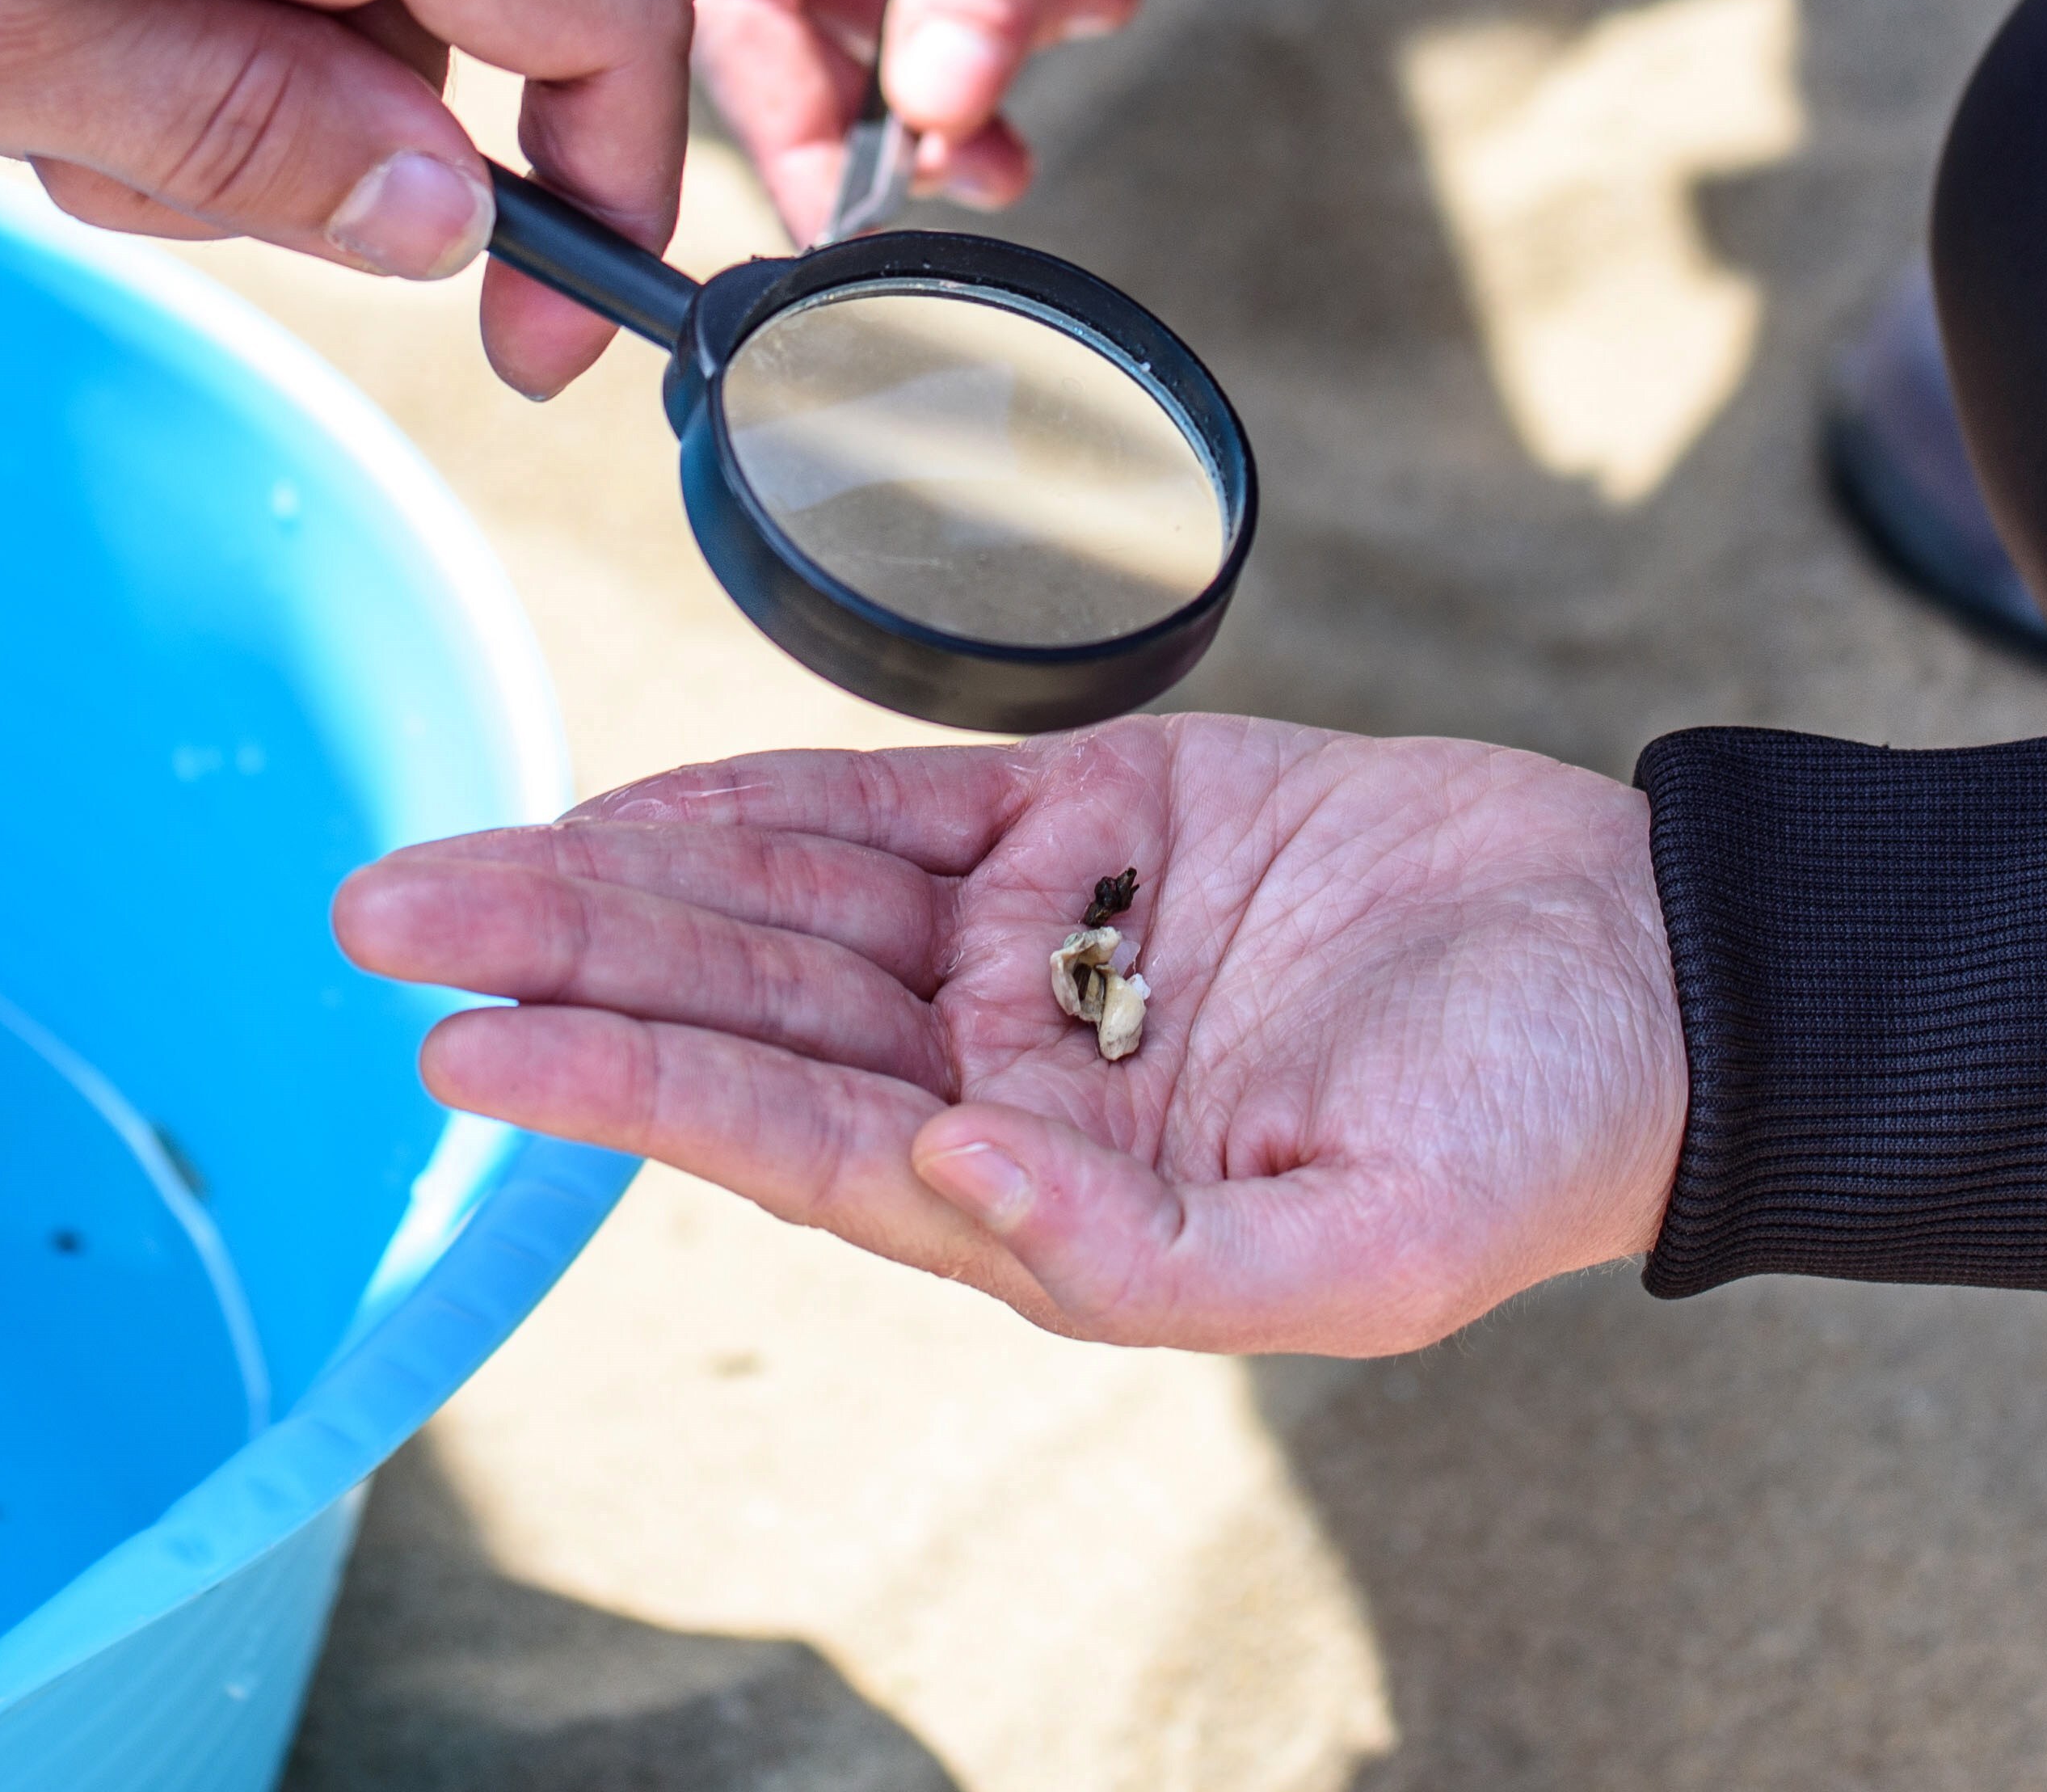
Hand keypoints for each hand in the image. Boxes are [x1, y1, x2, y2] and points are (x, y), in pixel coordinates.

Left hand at [333, 714, 1691, 1355]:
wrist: (1662, 969)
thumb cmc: (1534, 1129)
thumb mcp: (1367, 1245)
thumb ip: (1146, 1250)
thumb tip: (952, 1181)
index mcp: (1056, 1188)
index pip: (795, 1135)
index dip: (628, 1086)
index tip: (473, 1052)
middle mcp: (1017, 1068)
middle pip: (748, 1005)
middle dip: (563, 960)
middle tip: (383, 917)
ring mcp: (1050, 937)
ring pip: (789, 898)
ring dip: (623, 875)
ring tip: (454, 864)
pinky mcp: (1103, 813)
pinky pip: (893, 805)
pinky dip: (760, 797)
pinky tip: (638, 805)